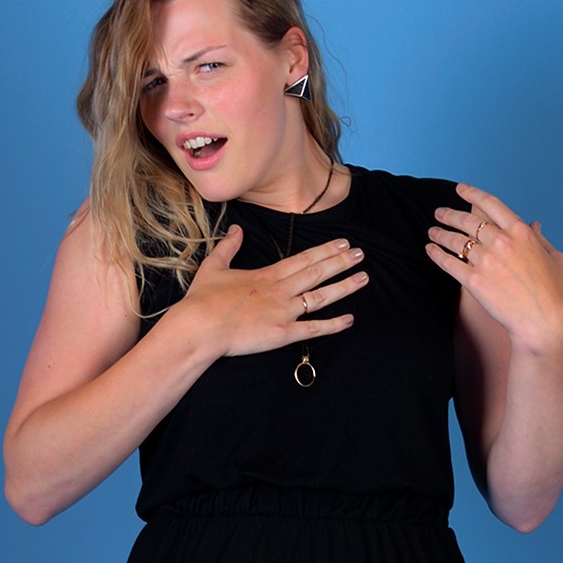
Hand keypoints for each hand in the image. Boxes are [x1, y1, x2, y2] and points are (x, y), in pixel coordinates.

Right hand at [181, 225, 368, 356]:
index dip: (325, 251)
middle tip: (361, 254)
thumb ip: (228, 247)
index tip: (343, 243)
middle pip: (317, 273)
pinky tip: (350, 319)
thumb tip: (237, 229)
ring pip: (321, 297)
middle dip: (341, 263)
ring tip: (364, 278)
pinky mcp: (282, 334)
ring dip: (344, 287)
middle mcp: (281, 290)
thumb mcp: (214, 266)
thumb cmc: (203, 300)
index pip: (303, 259)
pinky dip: (333, 325)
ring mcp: (284, 312)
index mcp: (267, 275)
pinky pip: (313, 329)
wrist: (199, 327)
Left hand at [426, 183, 562, 352]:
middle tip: (439, 213)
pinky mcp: (472, 280)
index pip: (491, 204)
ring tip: (432, 231)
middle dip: (450, 214)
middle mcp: (500, 241)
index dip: (472, 194)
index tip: (460, 189)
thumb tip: (534, 224)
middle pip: (467, 221)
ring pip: (455, 240)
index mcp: (521, 231)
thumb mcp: (554, 257)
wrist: (542, 321)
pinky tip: (429, 249)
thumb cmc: (553, 292)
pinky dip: (436, 254)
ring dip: (440, 233)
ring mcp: (485, 260)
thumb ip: (540, 238)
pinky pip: (448, 262)